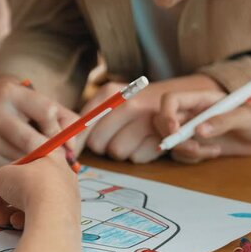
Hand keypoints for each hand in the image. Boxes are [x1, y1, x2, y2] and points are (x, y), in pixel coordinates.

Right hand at [0, 76, 78, 168]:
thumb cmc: (21, 103)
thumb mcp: (40, 99)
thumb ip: (64, 118)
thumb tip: (72, 147)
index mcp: (11, 94)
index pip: (46, 113)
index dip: (59, 129)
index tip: (63, 138)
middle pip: (32, 141)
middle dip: (51, 151)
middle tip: (60, 155)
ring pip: (25, 158)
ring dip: (40, 162)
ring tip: (45, 157)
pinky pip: (16, 168)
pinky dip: (27, 167)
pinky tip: (29, 161)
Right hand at [0, 153, 79, 228]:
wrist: (54, 215)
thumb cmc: (30, 185)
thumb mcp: (0, 178)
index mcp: (51, 158)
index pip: (20, 165)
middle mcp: (61, 177)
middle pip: (22, 187)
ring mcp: (64, 198)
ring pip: (29, 203)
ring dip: (7, 211)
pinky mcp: (63, 218)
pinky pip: (39, 216)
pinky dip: (23, 219)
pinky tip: (14, 222)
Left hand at [81, 74, 222, 163]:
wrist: (186, 98)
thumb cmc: (140, 106)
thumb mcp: (115, 101)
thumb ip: (91, 118)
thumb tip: (64, 141)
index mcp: (109, 93)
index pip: (81, 126)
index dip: (75, 142)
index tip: (73, 153)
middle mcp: (126, 103)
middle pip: (98, 144)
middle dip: (103, 146)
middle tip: (116, 138)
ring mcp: (146, 118)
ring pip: (117, 153)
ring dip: (124, 151)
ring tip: (135, 137)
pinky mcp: (161, 135)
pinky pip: (137, 158)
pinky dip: (142, 154)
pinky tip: (148, 141)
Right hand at [154, 91, 250, 163]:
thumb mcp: (244, 117)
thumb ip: (222, 121)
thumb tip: (199, 131)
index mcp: (200, 99)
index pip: (171, 101)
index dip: (166, 114)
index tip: (174, 131)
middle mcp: (191, 113)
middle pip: (164, 123)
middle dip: (176, 139)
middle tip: (195, 147)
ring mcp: (191, 130)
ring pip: (172, 141)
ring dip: (188, 151)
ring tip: (213, 150)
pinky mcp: (194, 144)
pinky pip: (180, 154)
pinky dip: (193, 158)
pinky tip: (214, 152)